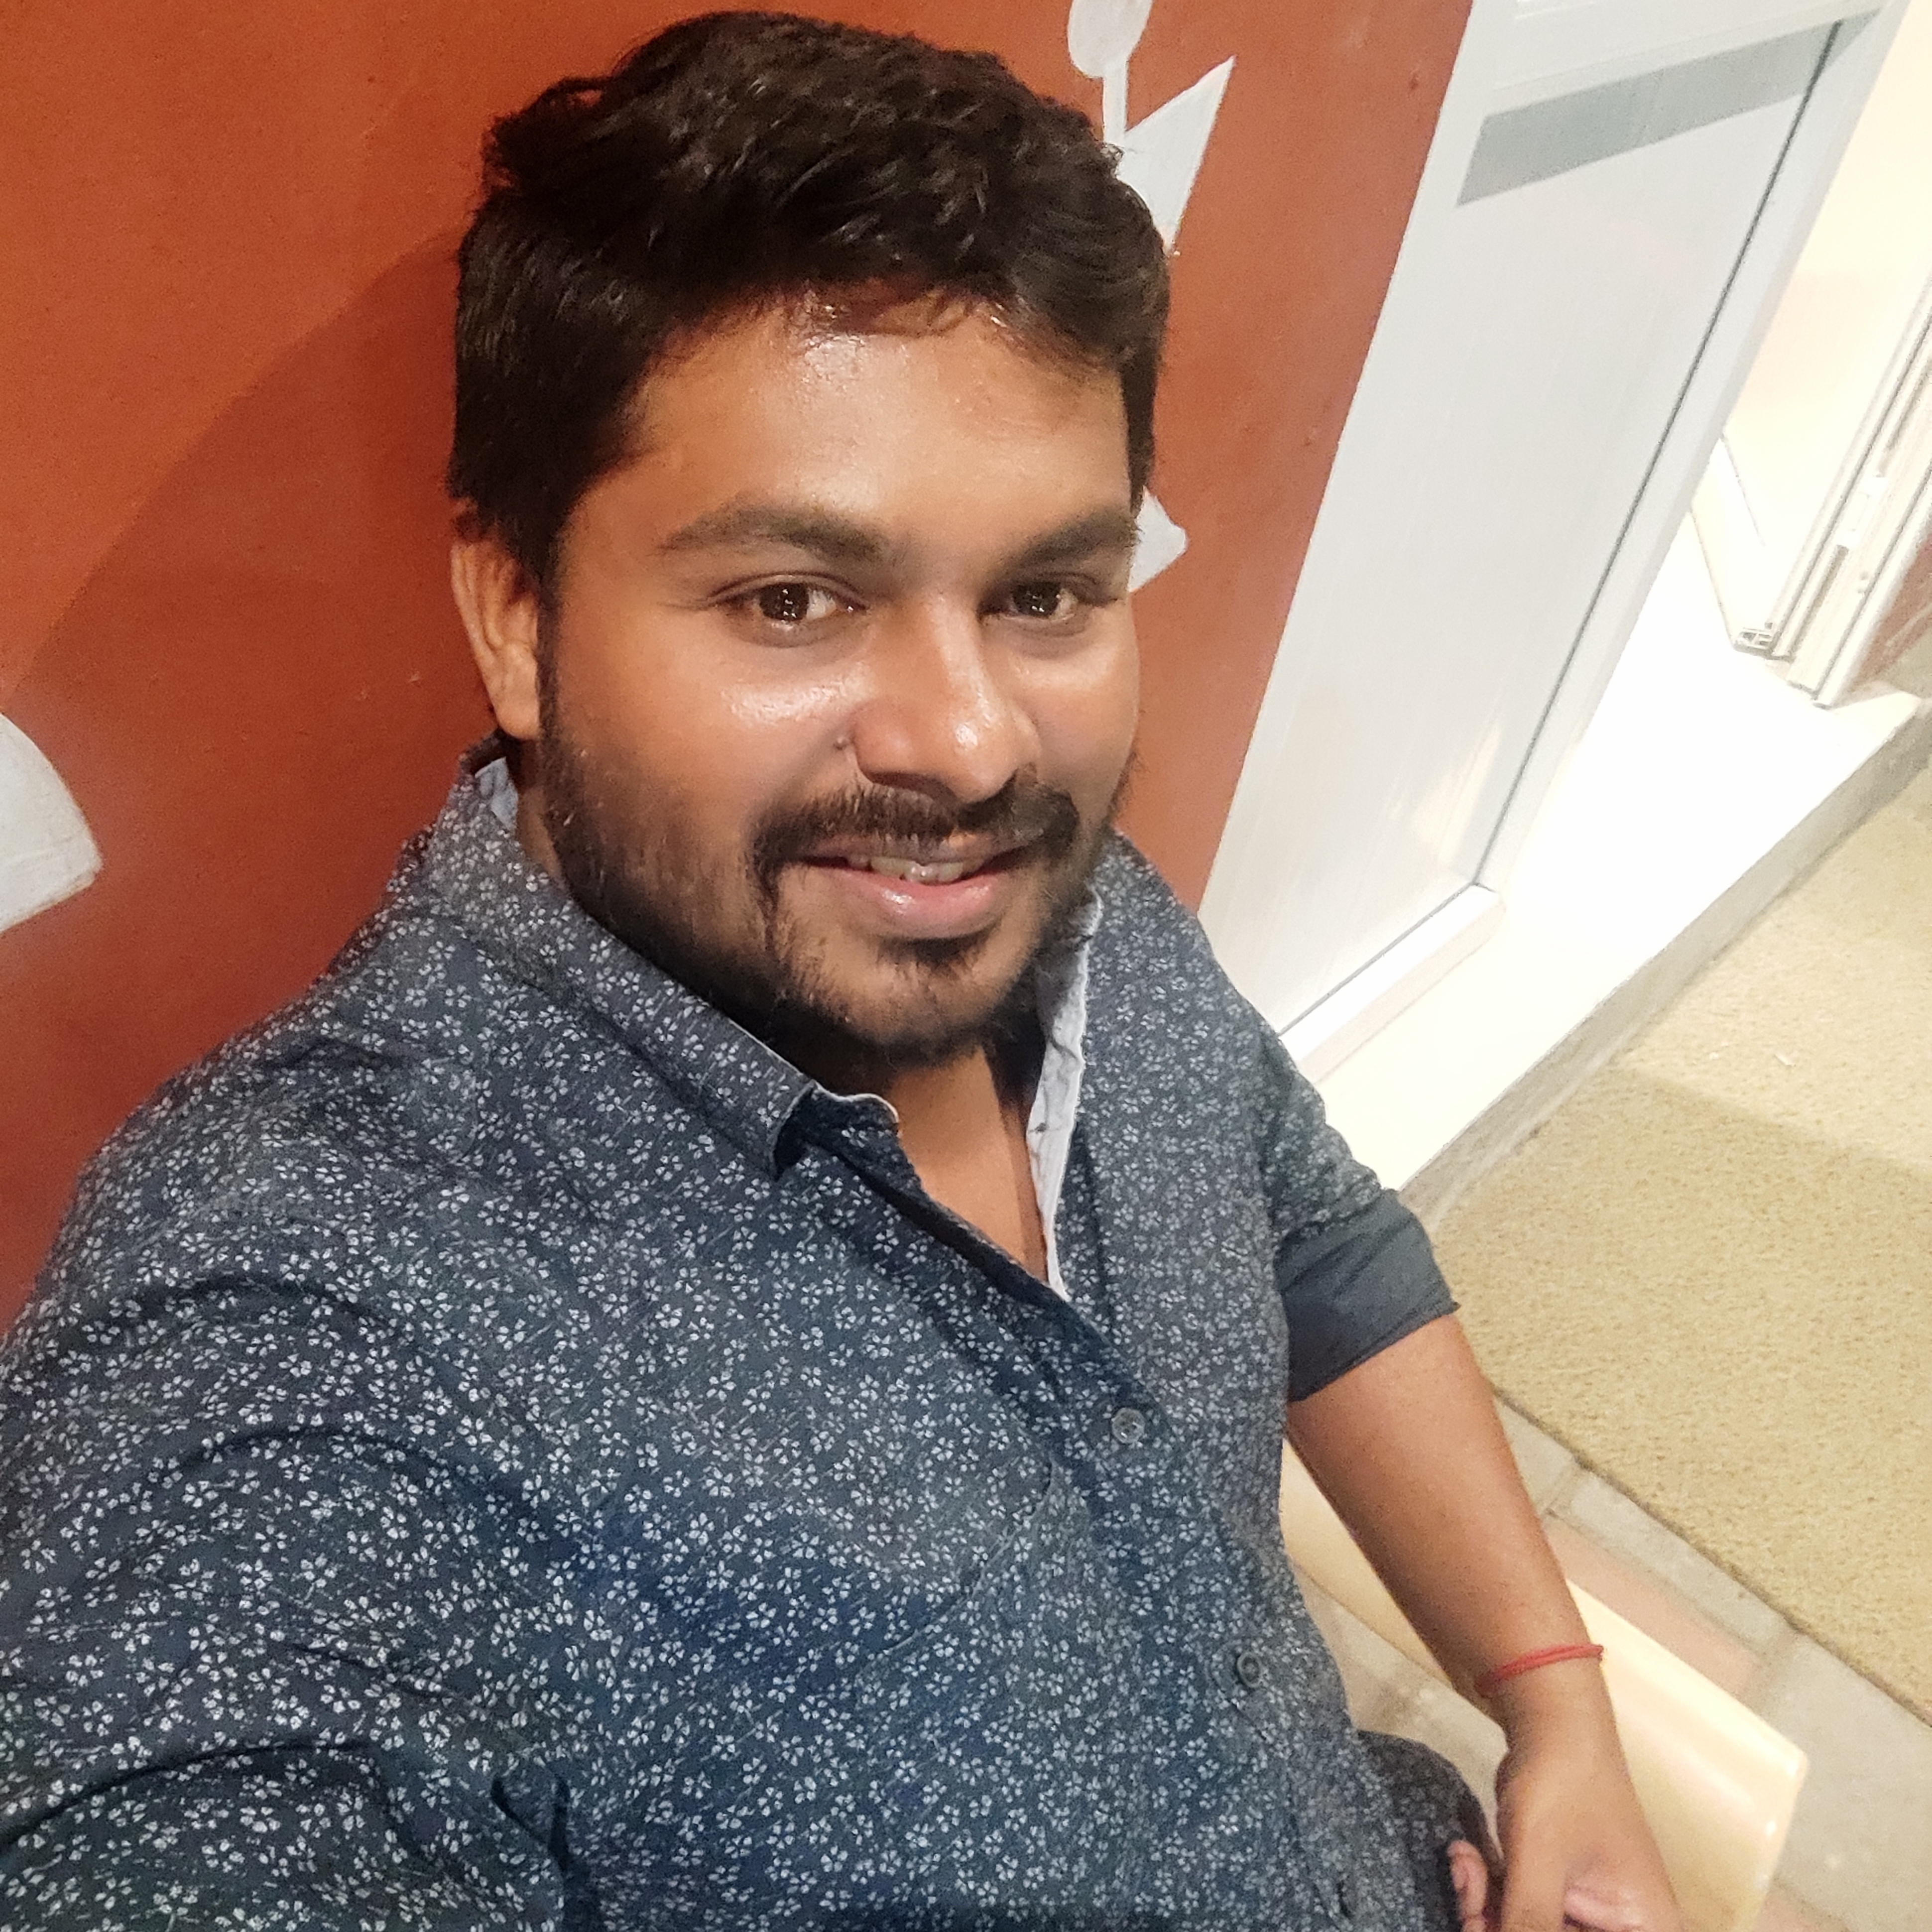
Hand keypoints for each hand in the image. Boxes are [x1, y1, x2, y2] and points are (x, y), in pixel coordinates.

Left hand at [1448, 1670, 1681, 1930]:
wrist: (1554, 1723)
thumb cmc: (1563, 1792)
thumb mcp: (1540, 1869)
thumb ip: (1526, 1925)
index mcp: (1644, 1931)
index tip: (1488, 1924)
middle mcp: (1623, 1926)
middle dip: (1497, 1925)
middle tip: (1467, 1907)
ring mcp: (1589, 1906)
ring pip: (1526, 1926)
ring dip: (1485, 1906)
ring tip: (1465, 1866)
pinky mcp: (1558, 1886)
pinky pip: (1519, 1907)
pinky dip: (1488, 1890)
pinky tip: (1466, 1859)